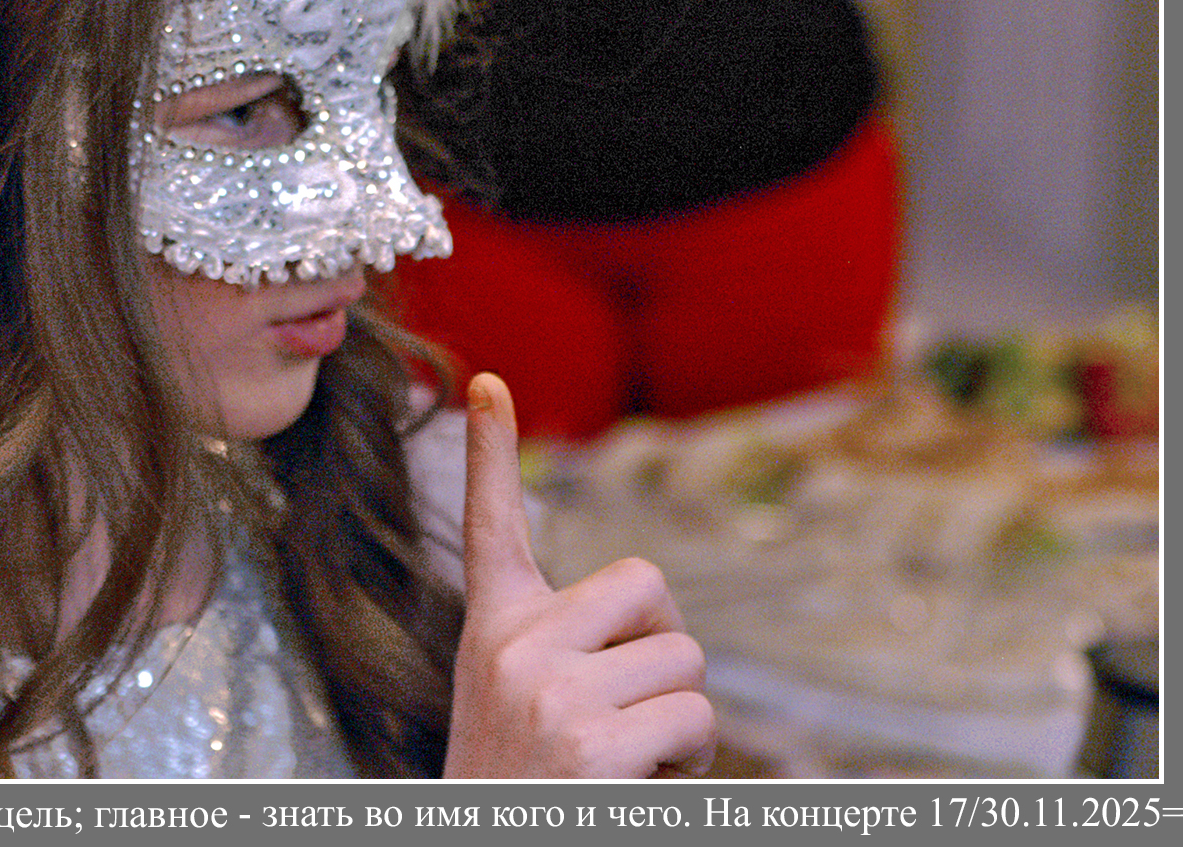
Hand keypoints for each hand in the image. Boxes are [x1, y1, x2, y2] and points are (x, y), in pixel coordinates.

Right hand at [443, 373, 715, 778]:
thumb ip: (568, 651)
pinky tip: (635, 792)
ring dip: (683, 722)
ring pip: (686, 663)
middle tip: (635, 714)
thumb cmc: (526, 787)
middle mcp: (513, 647)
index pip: (491, 523)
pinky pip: (695, 723)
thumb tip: (659, 620)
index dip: (488, 450)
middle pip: (650, 589)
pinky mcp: (589, 746)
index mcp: (493, 629)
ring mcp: (549, 694)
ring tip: (629, 766)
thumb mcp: (520, 706)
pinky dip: (689, 768)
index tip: (488, 382)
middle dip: (667, 649)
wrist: (490, 846)